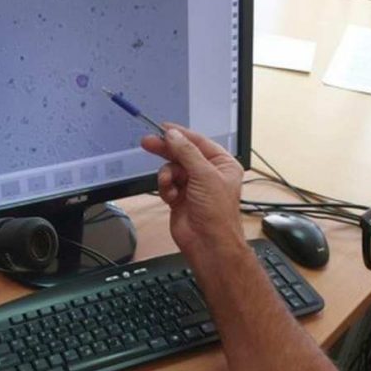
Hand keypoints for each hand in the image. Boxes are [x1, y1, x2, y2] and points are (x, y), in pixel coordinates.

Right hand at [141, 125, 245, 257]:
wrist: (208, 243)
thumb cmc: (217, 214)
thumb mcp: (204, 175)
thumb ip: (187, 152)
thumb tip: (174, 136)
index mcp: (221, 164)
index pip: (198, 142)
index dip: (180, 134)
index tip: (163, 128)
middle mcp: (207, 173)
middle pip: (182, 154)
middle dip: (166, 150)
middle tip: (148, 143)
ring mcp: (192, 186)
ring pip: (171, 169)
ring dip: (167, 176)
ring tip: (170, 185)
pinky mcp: (179, 197)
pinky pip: (166, 184)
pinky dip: (166, 189)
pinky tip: (171, 197)